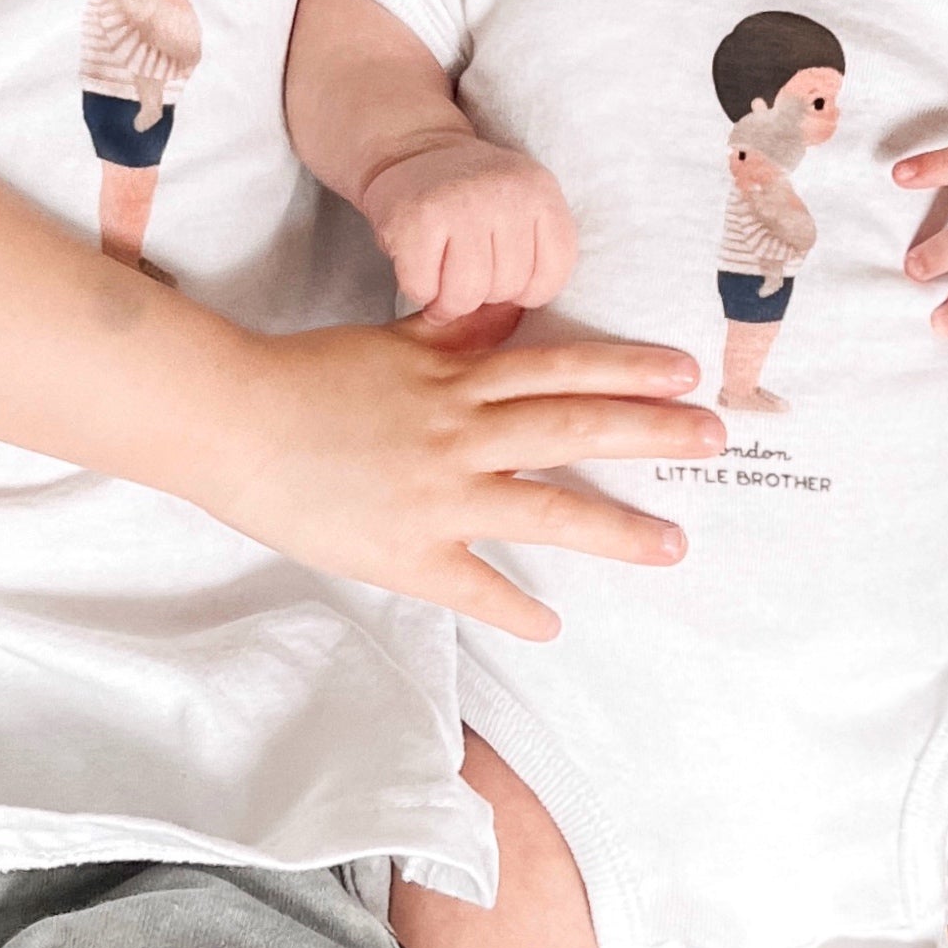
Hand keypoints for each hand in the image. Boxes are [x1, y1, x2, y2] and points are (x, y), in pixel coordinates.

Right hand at [197, 314, 719, 639]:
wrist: (231, 419)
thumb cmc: (306, 375)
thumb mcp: (394, 342)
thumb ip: (456, 338)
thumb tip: (507, 320)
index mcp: (456, 379)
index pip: (560, 369)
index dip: (628, 370)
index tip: (686, 373)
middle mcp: (458, 432)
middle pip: (572, 429)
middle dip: (651, 434)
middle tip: (716, 439)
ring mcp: (435, 494)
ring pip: (543, 511)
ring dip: (614, 530)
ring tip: (673, 545)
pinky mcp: (403, 550)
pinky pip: (470, 586)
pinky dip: (513, 610)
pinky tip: (552, 627)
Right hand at [359, 131, 579, 322]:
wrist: (413, 152)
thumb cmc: (472, 198)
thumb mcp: (521, 206)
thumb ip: (534, 252)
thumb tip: (512, 316)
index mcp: (540, 192)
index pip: (552, 275)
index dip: (526, 291)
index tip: (504, 277)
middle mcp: (505, 193)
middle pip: (506, 289)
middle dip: (483, 296)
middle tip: (465, 274)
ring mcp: (459, 203)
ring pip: (465, 295)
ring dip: (449, 302)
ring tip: (442, 283)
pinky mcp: (415, 219)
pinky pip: (423, 288)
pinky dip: (418, 291)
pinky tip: (419, 269)